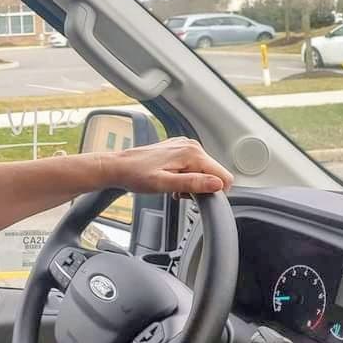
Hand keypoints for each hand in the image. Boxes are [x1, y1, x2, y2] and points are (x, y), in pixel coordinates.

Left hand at [105, 137, 232, 195]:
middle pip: (215, 174)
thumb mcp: (164, 184)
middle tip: (179, 192)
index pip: (224, 176)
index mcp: (192, 153)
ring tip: (173, 186)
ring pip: (205, 172)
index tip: (194, 197)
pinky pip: (194, 167)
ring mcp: (185, 146)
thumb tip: (217, 184)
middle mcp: (192, 146)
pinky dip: (186, 177)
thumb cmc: (136, 175)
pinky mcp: (179, 149)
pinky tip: (171, 180)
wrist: (118, 167)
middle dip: (201, 188)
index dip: (214, 192)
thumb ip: (192, 183)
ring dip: (193, 184)